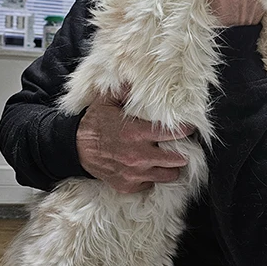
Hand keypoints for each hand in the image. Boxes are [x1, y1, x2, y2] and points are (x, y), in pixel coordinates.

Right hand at [76, 89, 194, 192]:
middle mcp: (138, 155)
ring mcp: (134, 173)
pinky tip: (150, 169)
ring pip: (168, 175)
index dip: (185, 130)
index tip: (191, 128)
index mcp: (136, 133)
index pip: (171, 133)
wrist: (75, 149)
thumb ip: (125, 91)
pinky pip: (151, 184)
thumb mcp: (107, 102)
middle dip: (183, 153)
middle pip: (176, 159)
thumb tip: (136, 79)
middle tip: (183, 148)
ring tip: (170, 161)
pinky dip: (152, 178)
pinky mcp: (129, 186)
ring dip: (171, 168)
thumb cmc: (94, 124)